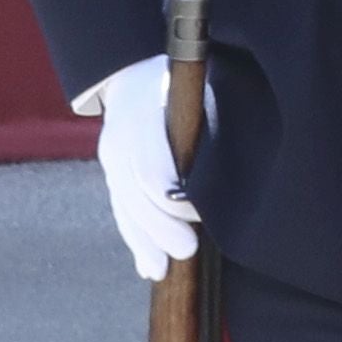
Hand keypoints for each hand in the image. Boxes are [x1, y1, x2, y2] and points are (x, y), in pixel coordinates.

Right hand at [86, 56, 199, 280]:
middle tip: (186, 250)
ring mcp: (111, 157)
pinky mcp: (112, 173)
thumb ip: (206, 117)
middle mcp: (119, 138)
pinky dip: (135, 240)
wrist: (134, 71)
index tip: (195, 211)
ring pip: (124, 206)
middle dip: (158, 226)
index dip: (169, 193)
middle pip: (134, 193)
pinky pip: (120, 211)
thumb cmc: (181, 78)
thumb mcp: (193, 86)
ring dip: (144, 241)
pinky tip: (148, 266)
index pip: (148, 164)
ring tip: (161, 269)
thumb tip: (231, 156)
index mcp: (141, 114)